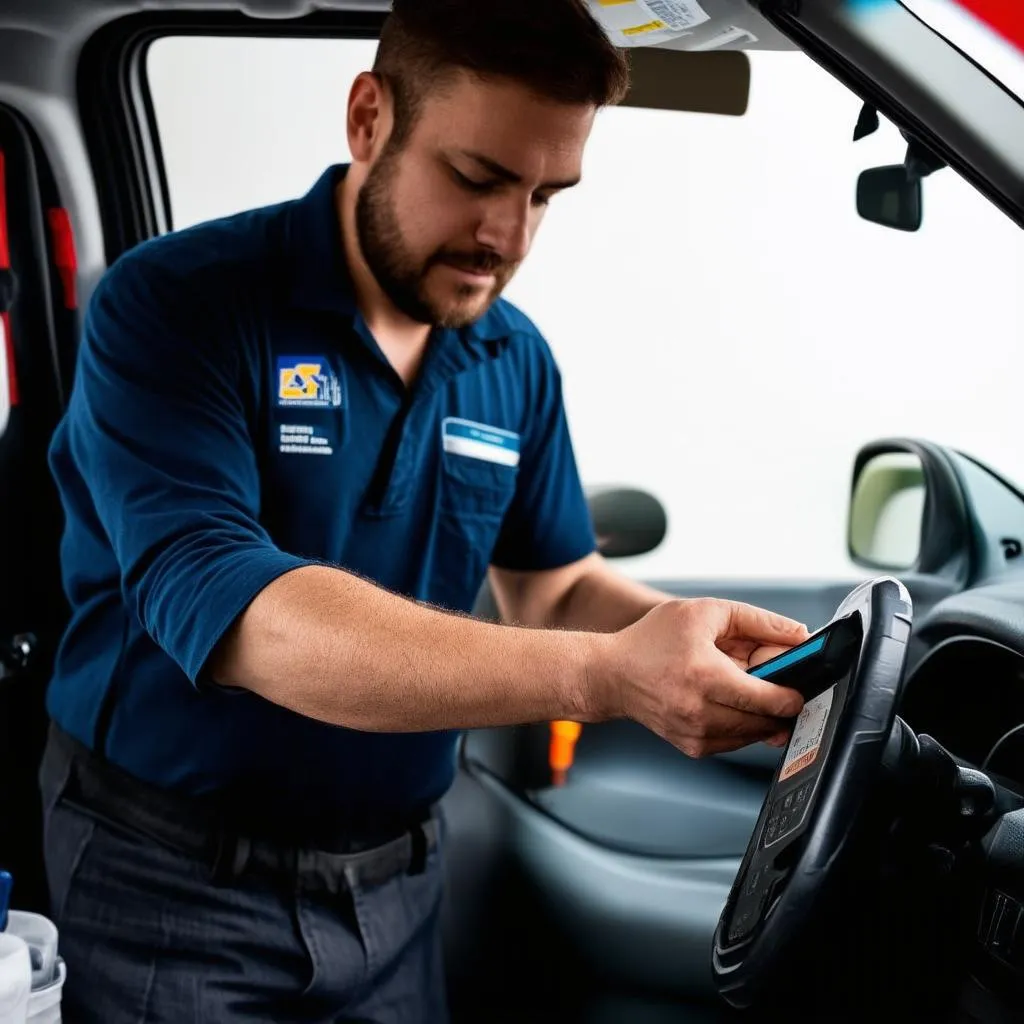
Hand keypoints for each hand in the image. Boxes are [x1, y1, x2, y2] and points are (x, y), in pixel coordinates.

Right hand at [593, 599, 808, 757]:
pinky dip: (742, 724)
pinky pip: (735, 742)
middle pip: (766, 721)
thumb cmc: (651, 640)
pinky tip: (728, 702)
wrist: (611, 674)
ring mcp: (696, 733)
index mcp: (705, 676)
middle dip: (779, 704)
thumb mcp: (704, 613)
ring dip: (761, 715)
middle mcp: (700, 711)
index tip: (799, 687)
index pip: (768, 699)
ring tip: (743, 688)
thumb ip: (757, 620)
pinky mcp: (693, 747)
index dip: (792, 695)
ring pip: (753, 735)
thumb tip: (798, 634)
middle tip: (775, 683)